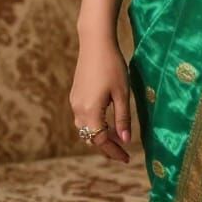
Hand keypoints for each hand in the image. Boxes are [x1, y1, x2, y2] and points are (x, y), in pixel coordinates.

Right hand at [69, 34, 133, 163]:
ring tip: (115, 139)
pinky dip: (94, 124)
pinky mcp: (75, 94)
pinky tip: (106, 121)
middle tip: (122, 152)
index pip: (101, 140)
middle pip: (90, 137)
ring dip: (98, 136)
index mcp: (90, 111)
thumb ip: (123, 118)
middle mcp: (78, 109)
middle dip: (106, 147)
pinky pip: (83, 117)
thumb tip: (125, 140)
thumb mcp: (122, 93)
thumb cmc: (112, 66)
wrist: (95, 43)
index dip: (114, 151)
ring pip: (85, 128)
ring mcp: (74, 102)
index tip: (127, 158)